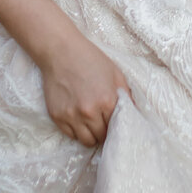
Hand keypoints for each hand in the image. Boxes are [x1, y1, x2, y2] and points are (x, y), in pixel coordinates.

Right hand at [40, 32, 131, 146]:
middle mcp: (89, 112)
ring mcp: (71, 116)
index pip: (116, 129)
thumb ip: (126, 96)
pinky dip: (76, 131)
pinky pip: (70, 135)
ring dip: (90, 135)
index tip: (114, 125)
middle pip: (101, 138)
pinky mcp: (57, 116)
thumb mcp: (115, 73)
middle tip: (102, 123)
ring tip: (90, 123)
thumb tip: (134, 114)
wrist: (61, 51)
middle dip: (104, 133)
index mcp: (107, 101)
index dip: (116, 128)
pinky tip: (78, 118)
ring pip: (86, 141)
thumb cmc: (90, 59)